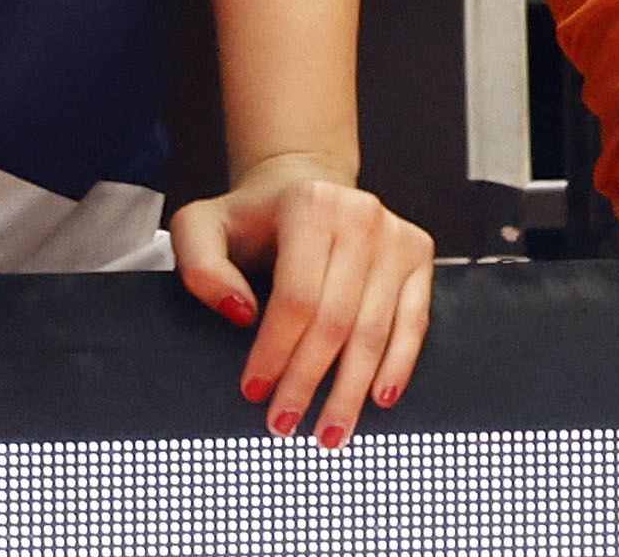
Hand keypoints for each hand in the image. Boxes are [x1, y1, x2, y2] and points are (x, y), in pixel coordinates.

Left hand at [170, 160, 431, 445]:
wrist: (306, 186)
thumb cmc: (252, 218)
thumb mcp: (200, 229)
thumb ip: (201, 268)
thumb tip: (240, 313)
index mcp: (311, 206)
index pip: (296, 296)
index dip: (275, 351)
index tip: (254, 390)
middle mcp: (361, 216)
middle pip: (337, 319)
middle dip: (309, 381)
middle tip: (284, 424)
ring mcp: (396, 236)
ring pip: (375, 328)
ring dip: (352, 388)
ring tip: (330, 431)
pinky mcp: (418, 254)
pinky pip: (414, 319)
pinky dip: (398, 363)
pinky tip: (379, 397)